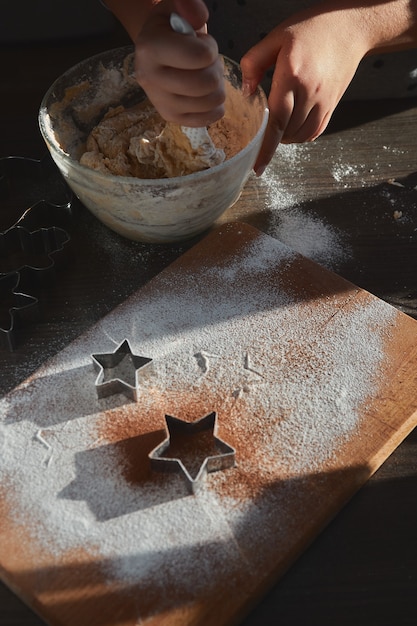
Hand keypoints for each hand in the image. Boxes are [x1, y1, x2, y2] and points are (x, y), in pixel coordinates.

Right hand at [134, 0, 224, 126]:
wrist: (155, 50)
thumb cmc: (171, 27)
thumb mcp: (176, 6)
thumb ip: (189, 5)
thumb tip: (199, 18)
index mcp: (151, 49)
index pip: (199, 57)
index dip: (210, 49)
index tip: (202, 45)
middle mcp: (151, 80)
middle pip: (206, 83)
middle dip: (215, 70)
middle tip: (206, 63)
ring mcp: (160, 103)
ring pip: (210, 102)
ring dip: (216, 87)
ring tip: (204, 75)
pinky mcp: (171, 118)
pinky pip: (207, 119)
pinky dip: (214, 106)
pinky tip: (206, 94)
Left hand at [241, 4, 368, 174]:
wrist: (350, 27)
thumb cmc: (312, 28)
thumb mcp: (276, 37)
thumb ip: (254, 63)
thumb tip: (246, 92)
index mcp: (292, 76)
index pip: (276, 121)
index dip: (266, 147)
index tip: (258, 168)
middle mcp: (310, 92)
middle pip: (286, 131)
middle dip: (272, 137)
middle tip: (262, 129)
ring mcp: (324, 101)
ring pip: (300, 135)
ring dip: (286, 138)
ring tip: (277, 125)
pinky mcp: (332, 105)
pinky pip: (315, 131)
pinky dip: (301, 136)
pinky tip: (293, 127)